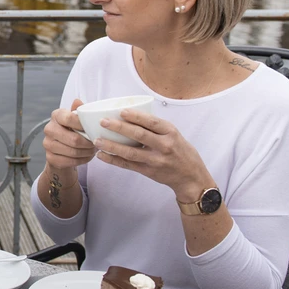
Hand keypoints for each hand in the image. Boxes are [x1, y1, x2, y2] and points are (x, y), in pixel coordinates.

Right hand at [42, 99, 95, 170]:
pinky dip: (82, 160)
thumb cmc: (72, 130)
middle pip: (73, 139)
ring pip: (73, 152)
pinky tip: (87, 156)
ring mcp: (48, 144)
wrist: (60, 149)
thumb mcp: (77, 119)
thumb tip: (78, 100)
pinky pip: (70, 161)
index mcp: (56, 116)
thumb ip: (79, 110)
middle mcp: (49, 129)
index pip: (69, 118)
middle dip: (89, 143)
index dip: (83, 125)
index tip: (93, 129)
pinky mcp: (50, 158)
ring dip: (87, 152)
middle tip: (97, 143)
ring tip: (93, 150)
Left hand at [92, 109, 216, 201]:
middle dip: (119, 128)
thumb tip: (131, 114)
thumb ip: (157, 127)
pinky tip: (102, 156)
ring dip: (112, 146)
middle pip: (139, 135)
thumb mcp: (174, 135)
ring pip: (130, 152)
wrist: (191, 178)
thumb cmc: (181, 151)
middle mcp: (164, 146)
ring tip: (97, 140)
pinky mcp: (149, 172)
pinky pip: (128, 165)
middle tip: (103, 122)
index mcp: (171, 133)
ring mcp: (156, 160)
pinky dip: (113, 161)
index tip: (121, 111)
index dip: (136, 116)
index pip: (152, 122)